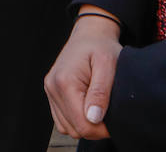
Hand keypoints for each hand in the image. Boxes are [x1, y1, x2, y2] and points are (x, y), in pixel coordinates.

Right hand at [45, 8, 121, 140]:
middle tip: (109, 112)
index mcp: (65, 82)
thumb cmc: (100, 47)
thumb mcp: (108, 65)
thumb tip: (94, 118)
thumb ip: (100, 92)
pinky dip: (76, 121)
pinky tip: (88, 107)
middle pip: (75, 129)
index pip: (83, 124)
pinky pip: (62, 121)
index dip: (102, 129)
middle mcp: (52, 88)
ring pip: (67, 128)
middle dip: (95, 128)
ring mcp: (50, 91)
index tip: (115, 119)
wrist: (89, 35)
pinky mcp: (51, 94)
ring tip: (98, 107)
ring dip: (85, 125)